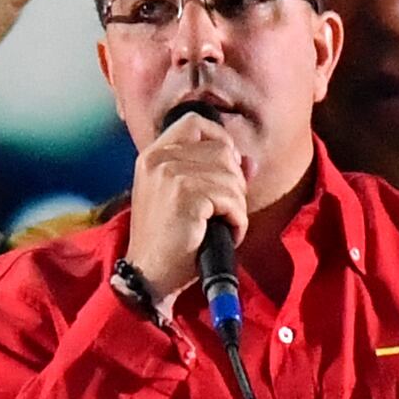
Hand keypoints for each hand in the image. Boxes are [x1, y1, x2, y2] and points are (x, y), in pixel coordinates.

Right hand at [124, 112, 247, 301]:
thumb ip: (215, 173)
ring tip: (219, 225)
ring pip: (231, 177)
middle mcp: (159, 158)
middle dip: (233, 182)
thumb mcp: (186, 198)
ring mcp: (170, 175)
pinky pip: (232, 200)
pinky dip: (236, 221)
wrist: (148, 275)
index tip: (224, 169)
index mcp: (154, 155)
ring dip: (236, 206)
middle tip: (221, 210)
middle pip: (222, 150)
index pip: (196, 123)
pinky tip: (223, 233)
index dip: (219, 141)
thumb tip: (250, 161)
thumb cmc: (169, 239)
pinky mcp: (185, 196)